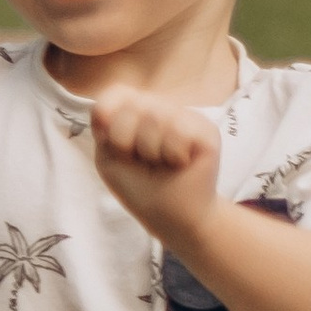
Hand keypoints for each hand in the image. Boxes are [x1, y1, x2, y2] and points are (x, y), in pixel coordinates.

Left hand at [91, 84, 219, 247]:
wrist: (171, 217)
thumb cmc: (140, 187)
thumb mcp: (109, 156)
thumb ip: (104, 126)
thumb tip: (106, 110)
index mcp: (138, 112)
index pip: (117, 93)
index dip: (108, 116)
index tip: (114, 146)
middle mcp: (163, 108)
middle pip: (133, 105)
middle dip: (128, 142)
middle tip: (143, 162)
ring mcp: (187, 116)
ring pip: (156, 117)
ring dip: (152, 151)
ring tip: (162, 164)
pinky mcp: (207, 130)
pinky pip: (180, 130)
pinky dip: (172, 154)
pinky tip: (179, 164)